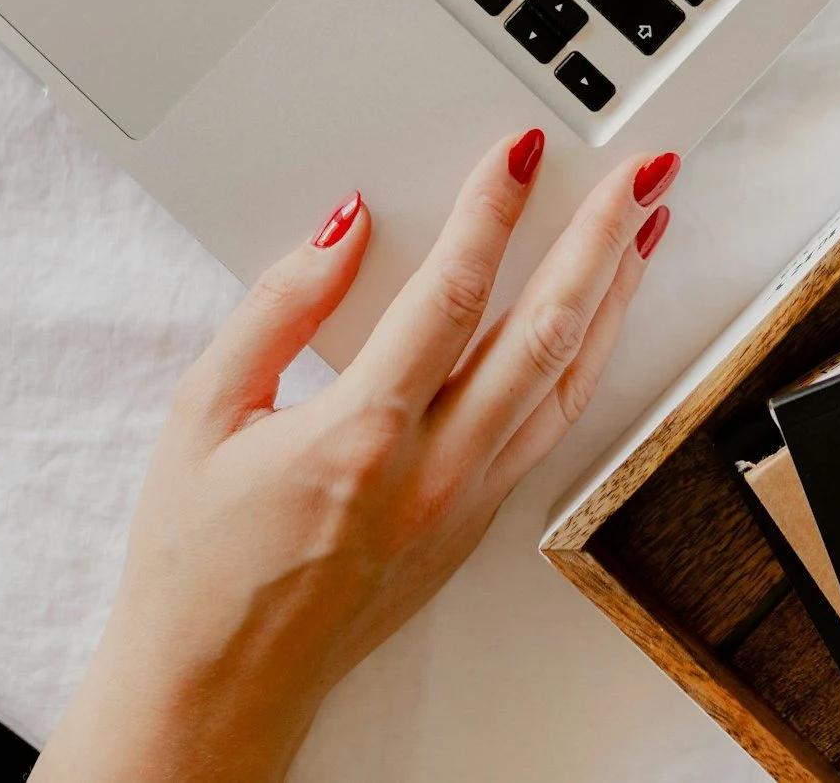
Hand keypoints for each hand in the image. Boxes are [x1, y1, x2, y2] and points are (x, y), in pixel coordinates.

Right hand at [33, 132, 678, 781]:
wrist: (217, 689)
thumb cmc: (196, 561)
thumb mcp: (203, 414)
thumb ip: (277, 307)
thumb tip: (345, 227)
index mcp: (358, 438)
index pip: (451, 296)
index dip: (495, 211)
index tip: (524, 150)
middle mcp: (432, 474)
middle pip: (545, 333)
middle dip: (600, 240)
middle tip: (640, 174)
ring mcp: (467, 505)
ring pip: (569, 383)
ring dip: (615, 296)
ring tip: (642, 226)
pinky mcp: (477, 527)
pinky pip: (553, 426)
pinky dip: (587, 357)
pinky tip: (598, 315)